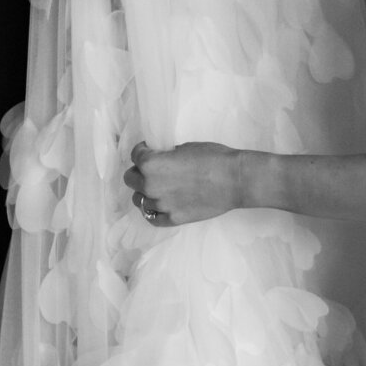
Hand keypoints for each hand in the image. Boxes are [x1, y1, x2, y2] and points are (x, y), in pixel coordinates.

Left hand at [123, 140, 243, 226]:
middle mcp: (150, 185)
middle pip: (130, 179)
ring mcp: (160, 205)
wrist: (234, 179)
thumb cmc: (214, 157)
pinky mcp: (172, 219)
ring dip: (146, 192)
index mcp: (151, 164)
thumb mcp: (185, 147)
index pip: (135, 155)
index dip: (143, 151)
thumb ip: (166, 155)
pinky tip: (161, 204)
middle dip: (139, 172)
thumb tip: (161, 159)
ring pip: (139, 199)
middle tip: (152, 169)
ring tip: (160, 188)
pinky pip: (152, 217)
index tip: (149, 150)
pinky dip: (154, 210)